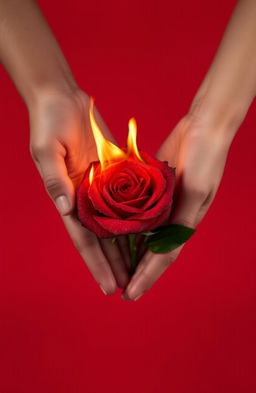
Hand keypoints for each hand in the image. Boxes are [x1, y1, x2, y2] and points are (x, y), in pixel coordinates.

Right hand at [29, 89, 129, 293]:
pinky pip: (127, 200)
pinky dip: (135, 218)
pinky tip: (147, 232)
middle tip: (129, 288)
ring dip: (126, 247)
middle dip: (114, 264)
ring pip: (117, 224)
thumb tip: (65, 209)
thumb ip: (55, 179)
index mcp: (67, 196)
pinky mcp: (113, 173)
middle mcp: (85, 197)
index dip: (96, 264)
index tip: (109, 287)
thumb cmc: (49, 121)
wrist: (62, 98)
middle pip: (103, 239)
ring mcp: (100, 187)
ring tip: (138, 269)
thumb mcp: (46, 149)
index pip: (84, 239)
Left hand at [122, 115, 230, 300]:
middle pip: (153, 250)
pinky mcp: (156, 188)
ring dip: (132, 253)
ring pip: (144, 234)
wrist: (204, 127)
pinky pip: (139, 212)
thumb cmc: (205, 158)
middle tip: (120, 288)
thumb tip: (164, 246)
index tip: (131, 294)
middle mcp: (174, 217)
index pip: (163, 257)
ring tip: (117, 268)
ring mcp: (165, 204)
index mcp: (186, 222)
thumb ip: (180, 218)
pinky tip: (115, 232)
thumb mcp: (195, 190)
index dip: (147, 277)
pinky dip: (128, 225)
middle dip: (138, 271)